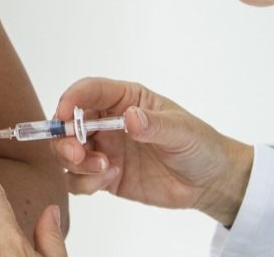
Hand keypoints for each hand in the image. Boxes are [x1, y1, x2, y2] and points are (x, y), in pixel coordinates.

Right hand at [52, 77, 252, 225]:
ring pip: (68, 152)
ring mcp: (104, 149)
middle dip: (65, 139)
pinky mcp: (105, 176)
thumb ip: (155, 124)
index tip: (64, 114)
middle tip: (78, 155)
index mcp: (125, 99)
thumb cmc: (199, 145)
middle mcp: (108, 121)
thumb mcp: (182, 131)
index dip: (72, 99)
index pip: (90, 91)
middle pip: (68, 123)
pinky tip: (110, 180)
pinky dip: (85, 182)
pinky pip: (79, 179)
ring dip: (75, 162)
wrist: (209, 182)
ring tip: (104, 171)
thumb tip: (130, 117)